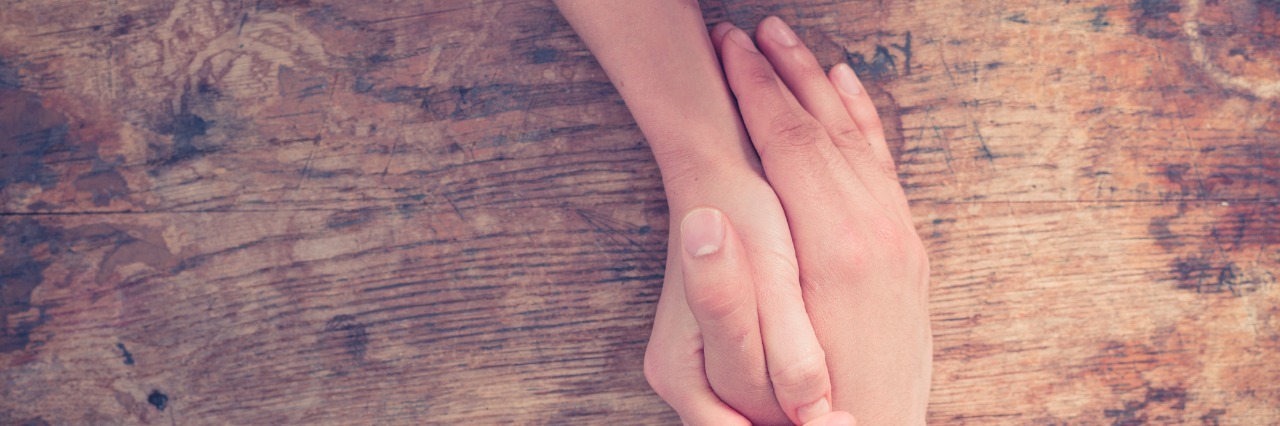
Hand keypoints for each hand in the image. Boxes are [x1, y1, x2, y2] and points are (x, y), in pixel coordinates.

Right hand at [708, 17, 932, 423]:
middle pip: (824, 127)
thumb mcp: (779, 353)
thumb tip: (704, 221)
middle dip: (783, 73)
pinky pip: (883, 164)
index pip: (792, 141)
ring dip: (820, 86)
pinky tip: (848, 91)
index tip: (725, 47)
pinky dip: (864, 120)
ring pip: (857, 138)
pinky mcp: (904, 248)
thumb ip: (739, 292)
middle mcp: (876, 230)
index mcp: (838, 246)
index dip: (754, 89)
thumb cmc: (822, 403)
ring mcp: (896, 236)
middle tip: (749, 30)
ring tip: (788, 42)